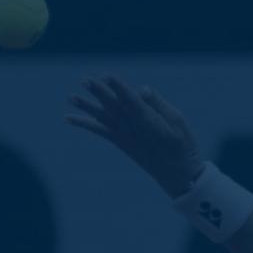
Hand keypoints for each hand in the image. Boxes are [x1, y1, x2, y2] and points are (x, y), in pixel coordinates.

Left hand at [66, 75, 204, 197]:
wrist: (178, 176)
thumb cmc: (183, 146)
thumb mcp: (179, 122)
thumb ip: (159, 104)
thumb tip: (141, 89)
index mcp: (151, 124)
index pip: (132, 102)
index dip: (119, 89)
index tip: (108, 77)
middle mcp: (134, 131)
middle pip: (115, 108)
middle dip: (100, 94)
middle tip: (85, 81)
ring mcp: (126, 138)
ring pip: (103, 118)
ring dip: (86, 107)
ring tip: (71, 97)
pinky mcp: (121, 143)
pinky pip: (100, 132)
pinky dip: (84, 124)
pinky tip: (68, 118)